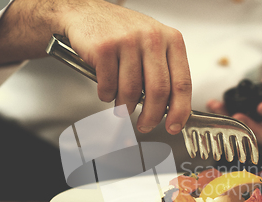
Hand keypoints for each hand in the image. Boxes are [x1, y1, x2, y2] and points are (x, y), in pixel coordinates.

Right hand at [0, 0, 191, 134]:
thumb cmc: (116, 39)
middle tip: (144, 127)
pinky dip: (105, 93)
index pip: (181, 82)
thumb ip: (158, 76)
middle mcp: (152, 37)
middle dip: (151, 117)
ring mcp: (128, 40)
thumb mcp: (145, 51)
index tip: (174, 126)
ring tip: (118, 105)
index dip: (179, 110)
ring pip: (132, 93)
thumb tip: (170, 113)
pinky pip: (108, 85)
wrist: (79, 15)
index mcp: (169, 40)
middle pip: (158, 92)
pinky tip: (103, 87)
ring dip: (124, 107)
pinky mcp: (104, 46)